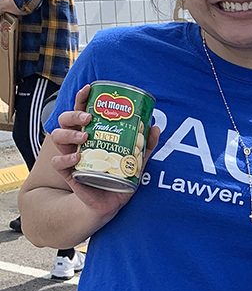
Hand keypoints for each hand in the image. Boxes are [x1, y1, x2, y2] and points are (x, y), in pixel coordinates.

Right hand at [50, 84, 159, 215]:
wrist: (113, 201)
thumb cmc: (122, 175)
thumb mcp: (138, 159)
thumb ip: (146, 144)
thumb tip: (154, 126)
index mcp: (92, 132)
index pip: (82, 110)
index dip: (82, 98)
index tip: (89, 89)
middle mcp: (79, 141)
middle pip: (65, 120)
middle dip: (74, 114)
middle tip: (88, 118)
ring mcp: (72, 155)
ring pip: (58, 137)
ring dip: (69, 134)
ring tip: (84, 136)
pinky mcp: (70, 173)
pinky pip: (59, 162)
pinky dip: (65, 159)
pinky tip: (77, 158)